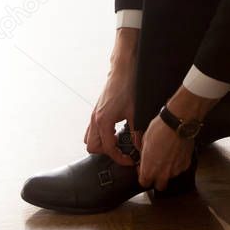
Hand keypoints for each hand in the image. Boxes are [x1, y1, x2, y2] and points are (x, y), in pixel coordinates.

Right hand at [84, 28, 138, 166]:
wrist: (122, 70)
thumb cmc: (128, 88)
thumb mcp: (135, 112)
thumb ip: (136, 132)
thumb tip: (140, 147)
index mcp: (103, 122)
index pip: (108, 149)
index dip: (120, 158)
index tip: (130, 160)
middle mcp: (95, 119)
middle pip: (92, 147)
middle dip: (106, 153)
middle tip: (121, 151)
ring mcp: (94, 115)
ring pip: (89, 138)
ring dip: (101, 144)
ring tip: (117, 141)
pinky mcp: (96, 110)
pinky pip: (91, 129)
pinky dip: (100, 135)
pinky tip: (113, 131)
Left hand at [137, 115, 193, 190]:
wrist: (177, 123)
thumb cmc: (159, 129)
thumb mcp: (145, 141)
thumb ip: (144, 155)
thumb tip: (145, 157)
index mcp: (149, 169)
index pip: (144, 183)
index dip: (143, 176)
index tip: (144, 169)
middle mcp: (163, 174)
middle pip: (159, 186)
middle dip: (157, 179)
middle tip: (157, 167)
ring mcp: (176, 170)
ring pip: (171, 176)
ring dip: (168, 170)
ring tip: (168, 155)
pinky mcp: (186, 164)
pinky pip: (180, 168)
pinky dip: (178, 163)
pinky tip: (176, 152)